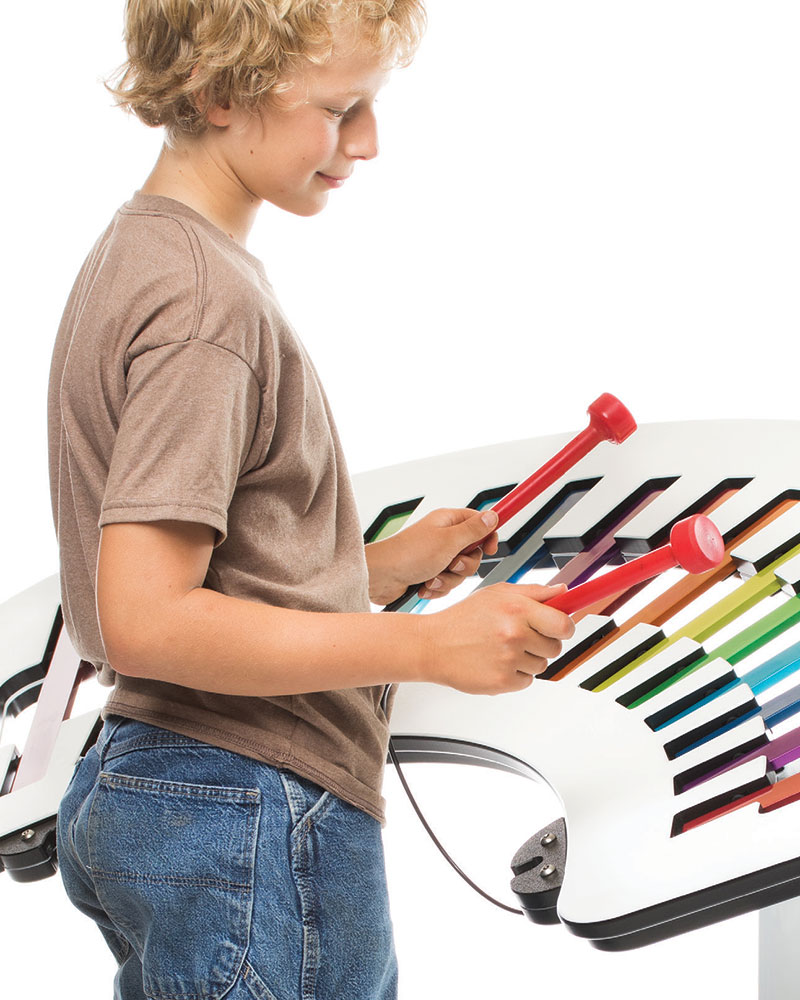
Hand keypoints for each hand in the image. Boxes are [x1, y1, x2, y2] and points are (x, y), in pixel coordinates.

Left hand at [365, 507, 499, 605]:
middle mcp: (443, 537)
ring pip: (460, 572)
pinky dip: (437, 587)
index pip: (478, 523)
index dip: (487, 535)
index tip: (489, 548)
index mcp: (448, 522)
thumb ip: (474, 530)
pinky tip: (424, 585)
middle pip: (472, 552)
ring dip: (448, 579)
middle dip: (464, 565)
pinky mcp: (429, 573)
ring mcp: (436, 556)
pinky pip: (447, 584)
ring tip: (432, 577)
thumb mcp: (448, 541)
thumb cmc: (408, 554)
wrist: (381, 577)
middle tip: (451, 563)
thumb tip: (492, 515)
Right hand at [419, 582, 574, 694]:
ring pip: (541, 665)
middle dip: (542, 643)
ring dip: (527, 660)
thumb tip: (563, 592)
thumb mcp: (496, 594)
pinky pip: (526, 681)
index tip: (557, 628)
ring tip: (501, 649)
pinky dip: (515, 675)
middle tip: (518, 637)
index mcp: (517, 608)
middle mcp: (515, 634)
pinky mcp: (502, 682)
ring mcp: (509, 660)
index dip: (563, 627)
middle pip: (555, 648)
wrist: (431, 645)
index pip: (563, 625)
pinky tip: (495, 663)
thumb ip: (534, 592)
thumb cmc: (463, 618)